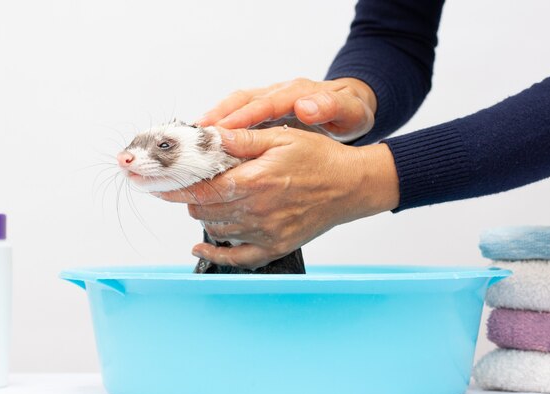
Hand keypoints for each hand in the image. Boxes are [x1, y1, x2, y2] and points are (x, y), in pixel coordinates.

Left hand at [157, 127, 398, 268]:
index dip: (174, 186)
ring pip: (215, 227)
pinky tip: (200, 245)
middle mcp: (257, 211)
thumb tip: (208, 135)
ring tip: (206, 198)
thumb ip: (241, 138)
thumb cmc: (319, 159)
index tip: (156, 183)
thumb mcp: (281, 137)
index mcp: (255, 181)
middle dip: (188, 196)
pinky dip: (215, 253)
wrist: (351, 186)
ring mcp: (265, 233)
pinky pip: (237, 258)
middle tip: (184, 184)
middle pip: (202, 209)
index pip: (200, 188)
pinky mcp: (274, 246)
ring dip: (204, 213)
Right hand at [196, 77, 377, 142]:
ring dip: (215, 121)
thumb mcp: (351, 110)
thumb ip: (331, 106)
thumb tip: (307, 107)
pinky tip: (210, 146)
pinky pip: (239, 118)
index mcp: (297, 92)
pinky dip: (222, 130)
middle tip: (196, 134)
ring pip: (236, 107)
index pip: (264, 103)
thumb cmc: (351, 112)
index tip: (221, 131)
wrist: (354, 109)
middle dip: (218, 116)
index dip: (241, 116)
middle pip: (242, 100)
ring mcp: (270, 102)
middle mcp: (279, 94)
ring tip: (195, 139)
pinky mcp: (266, 114)